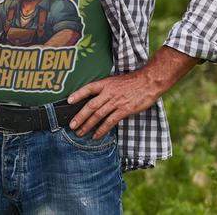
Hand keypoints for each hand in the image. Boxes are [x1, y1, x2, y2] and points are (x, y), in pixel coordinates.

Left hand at [67, 46, 199, 138]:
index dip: (77, 94)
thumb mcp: (114, 81)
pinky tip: (96, 135)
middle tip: (72, 125)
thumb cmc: (130, 82)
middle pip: (90, 105)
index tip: (69, 100)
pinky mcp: (124, 110)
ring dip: (88, 125)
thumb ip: (103, 89)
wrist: (148, 83)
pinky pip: (110, 121)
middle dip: (79, 116)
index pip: (88, 88)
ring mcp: (116, 102)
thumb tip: (91, 98)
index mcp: (105, 83)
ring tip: (80, 132)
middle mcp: (108, 92)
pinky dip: (102, 129)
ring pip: (98, 115)